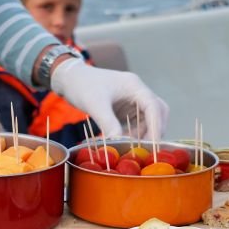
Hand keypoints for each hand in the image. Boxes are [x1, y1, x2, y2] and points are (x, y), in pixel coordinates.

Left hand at [50, 59, 168, 139]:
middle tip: (147, 149)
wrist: (70, 79)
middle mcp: (137, 91)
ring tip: (131, 146)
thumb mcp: (94, 104)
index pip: (153, 106)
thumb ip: (108, 123)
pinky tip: (125, 141)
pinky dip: (135, 133)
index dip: (156, 126)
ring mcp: (133, 99)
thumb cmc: (82, 85)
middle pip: (158, 112)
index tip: (153, 145)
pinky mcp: (126, 108)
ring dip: (144, 133)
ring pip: (149, 119)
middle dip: (155, 130)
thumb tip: (118, 142)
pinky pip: (138, 122)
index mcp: (134, 85)